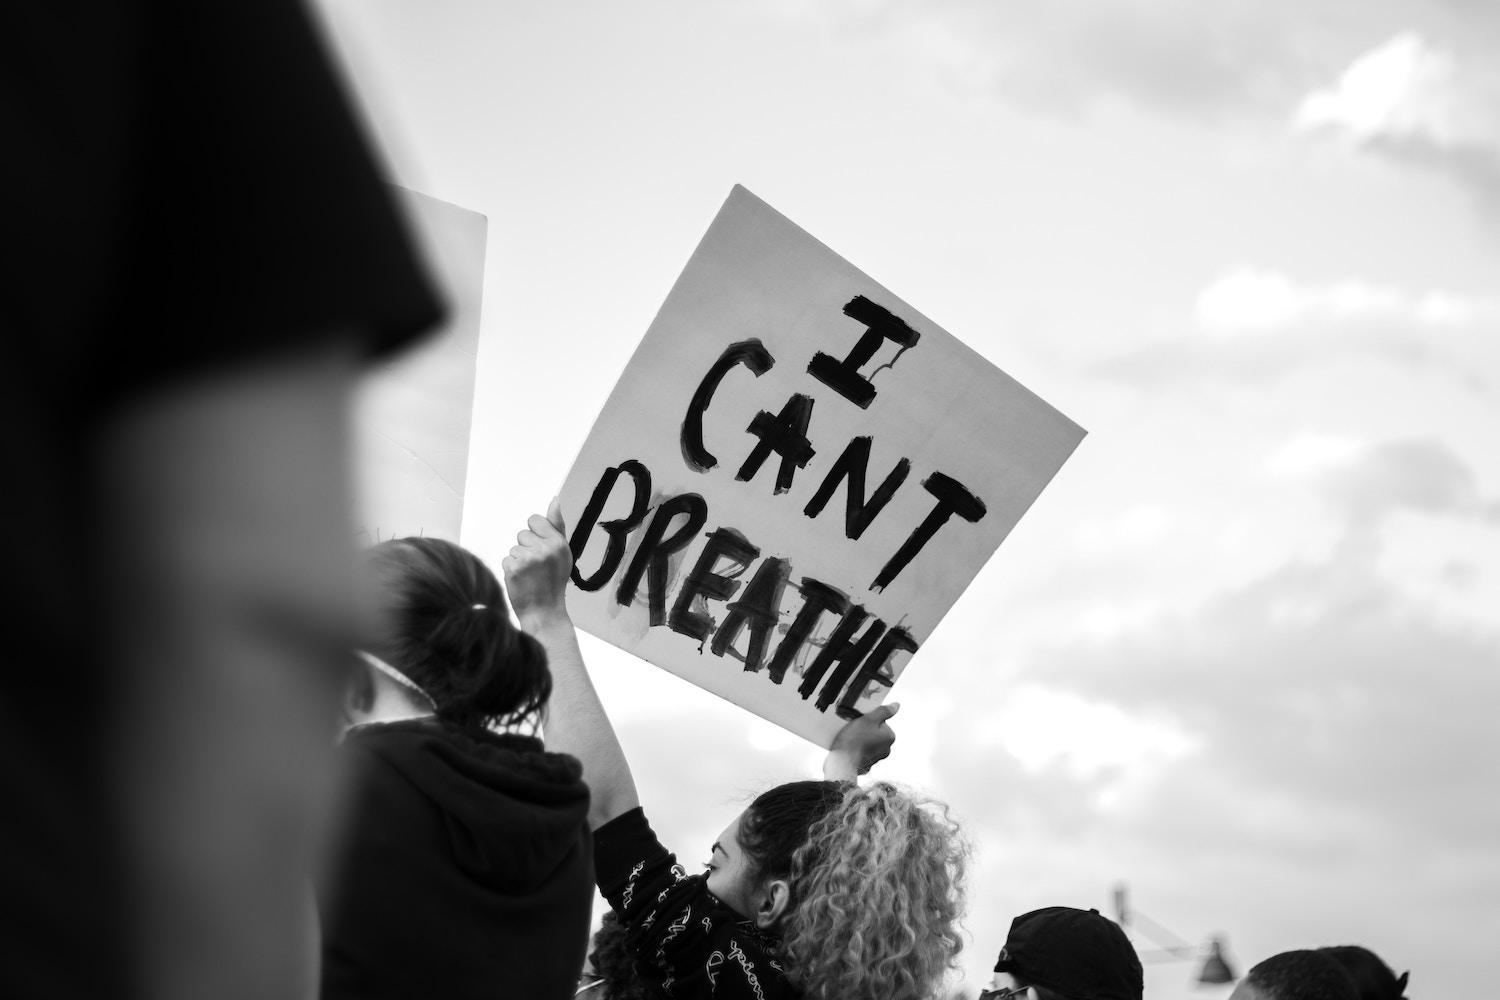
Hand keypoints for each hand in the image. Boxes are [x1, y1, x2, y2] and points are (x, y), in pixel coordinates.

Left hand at [501, 498, 571, 625]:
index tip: (539, 549)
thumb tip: (554, 500)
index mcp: (558, 543)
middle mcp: (545, 548)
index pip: (535, 520)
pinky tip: (522, 580)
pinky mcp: (514, 568)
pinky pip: (506, 559)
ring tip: (529, 575)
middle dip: (526, 548)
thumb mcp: (562, 553)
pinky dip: (511, 570)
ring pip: (513, 548)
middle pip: (522, 534)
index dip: (534, 534)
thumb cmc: (553, 582)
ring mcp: (529, 558)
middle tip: (536, 567)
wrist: (545, 611)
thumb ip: (557, 526)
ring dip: (518, 560)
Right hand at [824, 703, 898, 778]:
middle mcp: (886, 749)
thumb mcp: (869, 719)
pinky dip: (856, 750)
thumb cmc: (854, 740)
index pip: (881, 722)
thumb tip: (896, 705)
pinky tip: (848, 748)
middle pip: (875, 732)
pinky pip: (861, 753)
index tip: (860, 721)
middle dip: (865, 730)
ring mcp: (876, 758)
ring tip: (849, 738)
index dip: (869, 719)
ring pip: (868, 743)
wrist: (842, 763)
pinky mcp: (866, 765)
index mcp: (890, 737)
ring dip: (860, 740)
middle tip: (853, 728)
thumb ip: (884, 711)